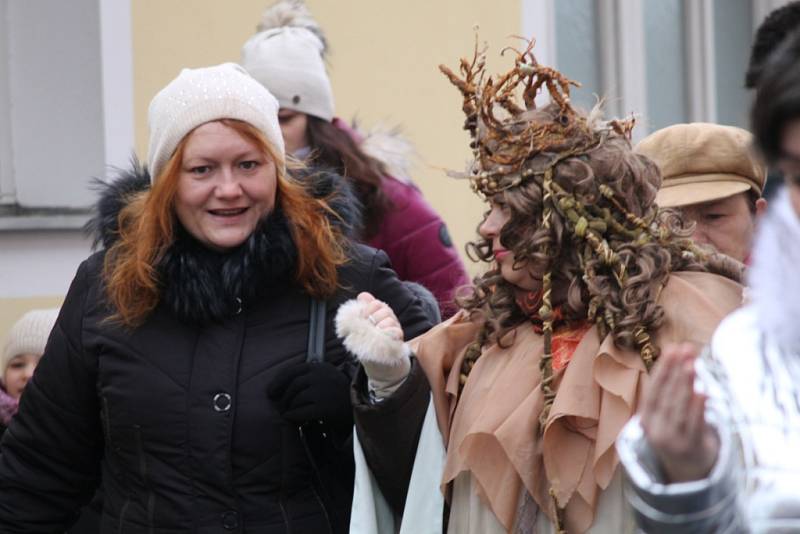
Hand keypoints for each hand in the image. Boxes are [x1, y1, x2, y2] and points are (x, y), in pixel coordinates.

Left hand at [267, 362, 351, 431]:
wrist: (358, 407)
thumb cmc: (339, 393)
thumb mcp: (326, 377)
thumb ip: (308, 377)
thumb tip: (280, 387)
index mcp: (320, 367)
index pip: (293, 370)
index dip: (279, 381)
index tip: (271, 391)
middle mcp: (321, 377)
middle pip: (293, 386)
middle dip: (285, 397)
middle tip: (282, 406)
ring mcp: (323, 392)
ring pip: (296, 399)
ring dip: (290, 408)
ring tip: (290, 413)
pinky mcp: (324, 408)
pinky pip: (300, 412)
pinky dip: (293, 416)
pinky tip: (291, 419)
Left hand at [335, 292, 410, 397]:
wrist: (377, 364)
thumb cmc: (368, 343)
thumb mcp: (362, 327)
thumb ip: (362, 311)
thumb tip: (363, 295)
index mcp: (380, 314)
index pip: (375, 303)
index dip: (367, 309)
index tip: (362, 318)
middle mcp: (390, 319)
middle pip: (384, 309)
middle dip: (372, 318)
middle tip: (367, 327)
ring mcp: (396, 329)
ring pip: (390, 320)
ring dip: (379, 327)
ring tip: (375, 334)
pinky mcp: (399, 341)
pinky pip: (396, 332)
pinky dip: (388, 334)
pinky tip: (381, 337)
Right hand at [640, 343, 719, 482]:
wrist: (687, 472)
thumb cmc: (676, 435)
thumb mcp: (665, 416)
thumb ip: (669, 391)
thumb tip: (678, 355)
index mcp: (646, 419)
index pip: (653, 389)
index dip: (663, 369)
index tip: (672, 349)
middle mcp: (655, 430)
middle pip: (665, 396)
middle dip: (675, 371)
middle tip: (684, 349)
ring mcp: (673, 440)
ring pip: (678, 408)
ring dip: (684, 385)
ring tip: (691, 364)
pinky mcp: (692, 448)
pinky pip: (695, 425)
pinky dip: (698, 408)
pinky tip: (702, 391)